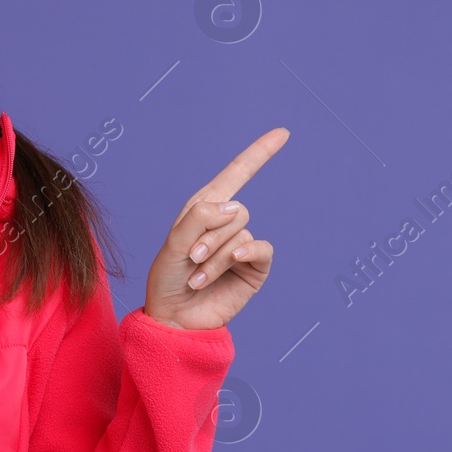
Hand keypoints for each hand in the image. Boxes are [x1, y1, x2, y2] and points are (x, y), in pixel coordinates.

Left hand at [143, 127, 287, 330]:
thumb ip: (200, 218)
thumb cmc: (168, 280)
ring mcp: (242, 246)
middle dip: (209, 236)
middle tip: (191, 259)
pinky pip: (260, 248)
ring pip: (241, 232)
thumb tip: (236, 208)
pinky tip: (231, 265)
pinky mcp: (254, 268)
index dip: (259, 153)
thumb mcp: (174, 243)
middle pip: (235, 210)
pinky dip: (244, 254)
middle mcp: (225, 224)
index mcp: (204, 209)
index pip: (237, 174)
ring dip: (215, 256)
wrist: (174, 319)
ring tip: (197, 275)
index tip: (283, 133)